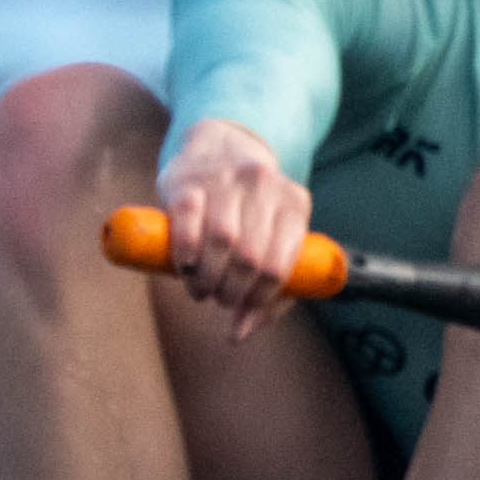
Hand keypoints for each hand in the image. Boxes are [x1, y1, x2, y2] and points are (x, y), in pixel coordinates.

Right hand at [148, 118, 318, 339]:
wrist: (217, 145)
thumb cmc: (247, 207)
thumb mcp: (271, 233)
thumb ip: (268, 286)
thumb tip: (237, 334)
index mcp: (294, 203)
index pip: (281, 265)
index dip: (258, 299)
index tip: (240, 311)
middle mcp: (265, 187)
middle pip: (251, 257)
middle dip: (231, 292)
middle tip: (218, 299)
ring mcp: (226, 180)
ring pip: (221, 241)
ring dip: (207, 278)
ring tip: (200, 289)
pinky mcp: (188, 181)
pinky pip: (187, 223)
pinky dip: (185, 254)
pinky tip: (185, 267)